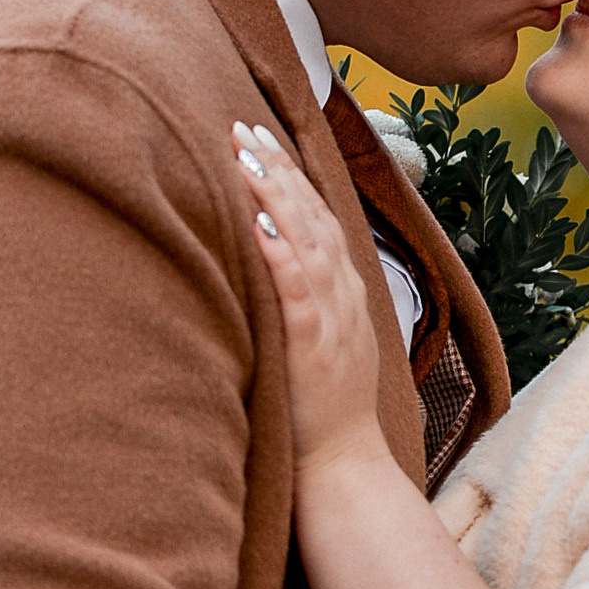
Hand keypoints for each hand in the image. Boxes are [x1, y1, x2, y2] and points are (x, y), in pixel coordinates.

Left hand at [234, 122, 383, 471]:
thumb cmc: (323, 407)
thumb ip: (303, 298)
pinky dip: (279, 252)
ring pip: (305, 240)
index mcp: (342, 290)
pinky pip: (297, 289)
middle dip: (278, 166)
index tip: (260, 136)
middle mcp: (341, 293)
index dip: (290, 172)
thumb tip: (270, 259)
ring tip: (244, 157)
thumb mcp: (320, 339)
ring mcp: (331, 317)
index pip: (318, 215)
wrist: (345, 463)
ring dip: (275, 195)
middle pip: (312, 214)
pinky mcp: (312, 344)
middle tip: (243, 126)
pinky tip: (258, 223)